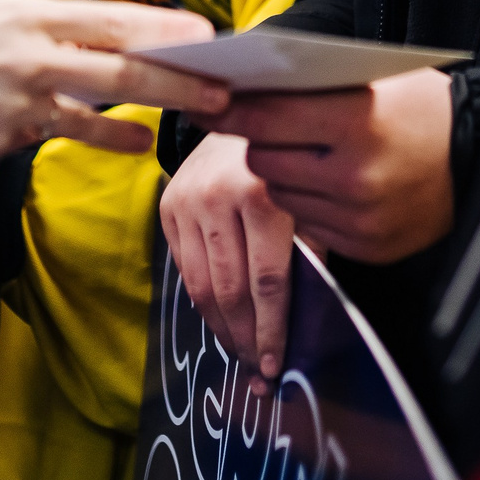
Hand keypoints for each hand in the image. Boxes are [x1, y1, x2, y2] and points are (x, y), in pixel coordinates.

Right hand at [0, 0, 227, 161]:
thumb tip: (84, 32)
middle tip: (222, 84)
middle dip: (178, 75)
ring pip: (102, 102)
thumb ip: (33, 22)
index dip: (161, 25)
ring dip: (155, 108)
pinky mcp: (5, 135)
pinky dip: (105, 135)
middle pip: (120, 63)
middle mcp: (29, 51)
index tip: (203, 32)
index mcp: (24, 11)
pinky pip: (64, 133)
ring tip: (197, 112)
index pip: (107, 17)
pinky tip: (135, 141)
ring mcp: (19, 96)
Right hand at [159, 129, 297, 381]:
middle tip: (258, 372)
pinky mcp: (167, 205)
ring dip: (222, 329)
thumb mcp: (312, 199)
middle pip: (230, 290)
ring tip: (242, 355)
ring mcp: (186, 201)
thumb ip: (309, 251)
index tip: (277, 366)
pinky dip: (203, 302)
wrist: (246, 108)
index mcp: (262, 195)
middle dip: (246, 339)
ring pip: (201, 286)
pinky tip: (222, 321)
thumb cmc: (294, 158)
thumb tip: (307, 322)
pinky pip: (185, 270)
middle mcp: (217, 198)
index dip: (272, 330)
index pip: (267, 282)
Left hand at [206, 68, 456, 264]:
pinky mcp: (366, 247)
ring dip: (284, 174)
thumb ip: (312, 89)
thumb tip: (242, 90)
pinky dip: (311, 203)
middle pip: (263, 160)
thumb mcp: (374, 81)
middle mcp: (354, 174)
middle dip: (261, 141)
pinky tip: (337, 184)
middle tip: (275, 126)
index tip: (205, 102)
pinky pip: (309, 224)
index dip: (227, 109)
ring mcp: (359, 217)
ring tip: (313, 155)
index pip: (264, 117)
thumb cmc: (427, 108)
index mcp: (356, 122)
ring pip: (280, 195)